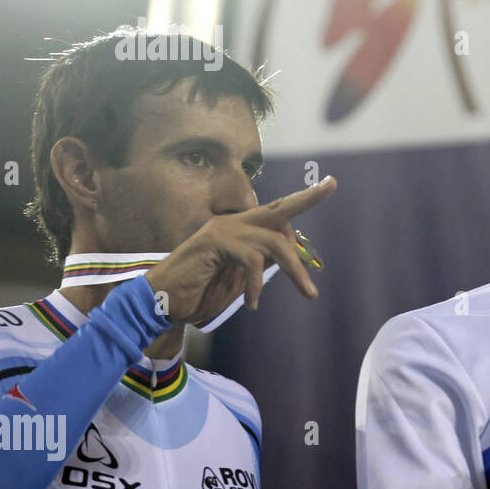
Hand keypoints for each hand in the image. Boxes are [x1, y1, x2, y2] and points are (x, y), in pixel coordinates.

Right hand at [144, 176, 337, 323]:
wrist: (158, 304)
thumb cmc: (198, 294)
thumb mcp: (238, 279)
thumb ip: (259, 263)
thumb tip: (288, 256)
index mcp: (238, 229)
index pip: (276, 211)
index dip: (302, 199)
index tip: (329, 184)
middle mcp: (232, 222)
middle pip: (279, 209)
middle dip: (307, 198)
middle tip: (331, 186)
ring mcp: (222, 230)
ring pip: (273, 242)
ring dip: (295, 270)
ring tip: (309, 293)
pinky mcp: (214, 243)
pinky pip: (252, 259)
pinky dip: (257, 284)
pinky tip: (251, 303)